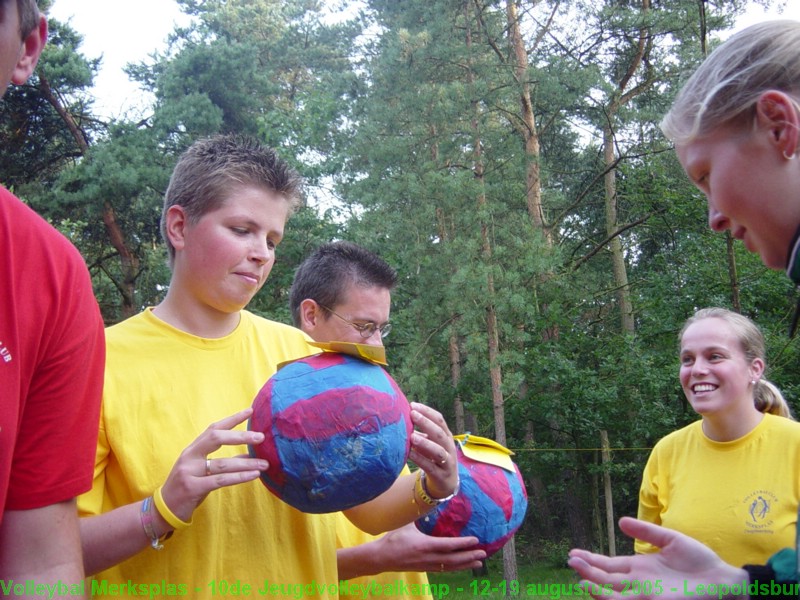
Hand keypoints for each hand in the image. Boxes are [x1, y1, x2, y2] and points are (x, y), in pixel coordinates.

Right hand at [158, 408, 268, 523]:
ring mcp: (189, 472)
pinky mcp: (192, 488)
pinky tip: (254, 475)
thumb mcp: (200, 469)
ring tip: (265, 463)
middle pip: (216, 438)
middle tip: (260, 437)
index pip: (213, 428)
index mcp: (192, 449)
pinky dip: (239, 477)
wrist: (164, 510)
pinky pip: (220, 480)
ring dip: (246, 463)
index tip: (250, 411)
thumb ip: (219, 459)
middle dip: (240, 436)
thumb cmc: (188, 486)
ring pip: (222, 463)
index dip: (232, 419)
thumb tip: (248, 453)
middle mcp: (189, 456)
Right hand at [375, 524, 485, 572]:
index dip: (463, 544)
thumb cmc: (393, 538)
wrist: (381, 557)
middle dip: (469, 556)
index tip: (475, 540)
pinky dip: (455, 568)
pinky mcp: (425, 569)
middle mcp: (428, 557)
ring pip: (450, 567)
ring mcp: (427, 565)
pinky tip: (462, 566)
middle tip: (483, 554)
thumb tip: (429, 502)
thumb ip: (419, 515)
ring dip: (465, 564)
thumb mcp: (406, 524)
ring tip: (478, 563)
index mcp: (425, 545)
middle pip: (453, 559)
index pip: (448, 545)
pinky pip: (444, 569)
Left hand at [409, 403, 457, 498]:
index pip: (439, 420)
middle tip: (412, 414)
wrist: (445, 484)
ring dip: (425, 442)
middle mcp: (449, 447)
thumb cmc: (434, 458)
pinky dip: (420, 459)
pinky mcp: (441, 476)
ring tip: (412, 436)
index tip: (413, 405)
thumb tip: (402, 418)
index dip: (427, 412)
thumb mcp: (430, 443)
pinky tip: (410, 453)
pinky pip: (430, 467)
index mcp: (446, 436)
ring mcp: (447, 462)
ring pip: (438, 451)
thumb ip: (420, 432)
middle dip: (426, 423)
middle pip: (440, 433)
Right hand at [567, 517, 748, 599]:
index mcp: (640, 567)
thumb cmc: (700, 561)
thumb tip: (621, 522)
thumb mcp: (670, 539)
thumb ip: (646, 531)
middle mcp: (638, 582)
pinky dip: (609, 598)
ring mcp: (644, 594)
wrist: (723, 580)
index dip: (591, 559)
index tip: (573, 553)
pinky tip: (598, 590)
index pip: (609, 565)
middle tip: (570, 561)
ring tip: (580, 578)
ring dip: (595, 586)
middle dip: (587, 570)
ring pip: (611, 592)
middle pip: (605, 578)